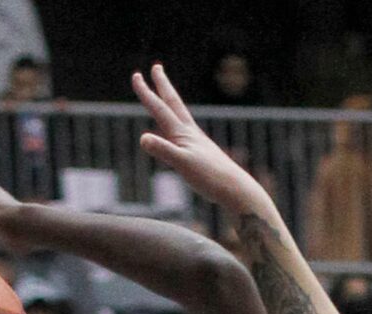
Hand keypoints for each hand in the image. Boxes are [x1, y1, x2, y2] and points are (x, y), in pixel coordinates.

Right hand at [132, 64, 263, 211]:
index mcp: (182, 133)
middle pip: (174, 103)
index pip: (160, 109)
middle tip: (156, 67)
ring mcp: (197, 142)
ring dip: (171, 103)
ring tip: (166, 96)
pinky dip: (178, 127)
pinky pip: (186, 134)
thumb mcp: (182, 164)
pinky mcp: (202, 154)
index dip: (147, 93)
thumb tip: (143, 138)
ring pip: (181, 116)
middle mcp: (190, 133)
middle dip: (163, 85)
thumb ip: (163, 150)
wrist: (235, 189)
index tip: (137, 75)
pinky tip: (179, 133)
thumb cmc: (209, 177)